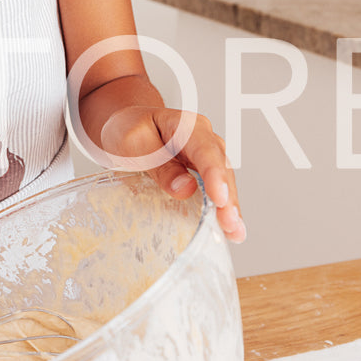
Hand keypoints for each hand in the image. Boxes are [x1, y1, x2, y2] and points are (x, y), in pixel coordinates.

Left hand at [98, 106, 245, 242]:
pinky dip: (221, 211)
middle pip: (221, 170)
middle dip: (228, 199)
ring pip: (224, 183)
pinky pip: (215, 192)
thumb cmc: (128, 130)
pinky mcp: (203, 174)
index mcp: (188, 127)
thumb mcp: (134, 142)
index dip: (215, 176)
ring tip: (235, 233)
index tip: (220, 199)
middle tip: (230, 225)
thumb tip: (186, 189)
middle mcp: (204, 141)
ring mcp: (207, 158)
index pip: (206, 150)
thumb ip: (160, 165)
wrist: (125, 127)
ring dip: (230, 209)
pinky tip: (228, 230)